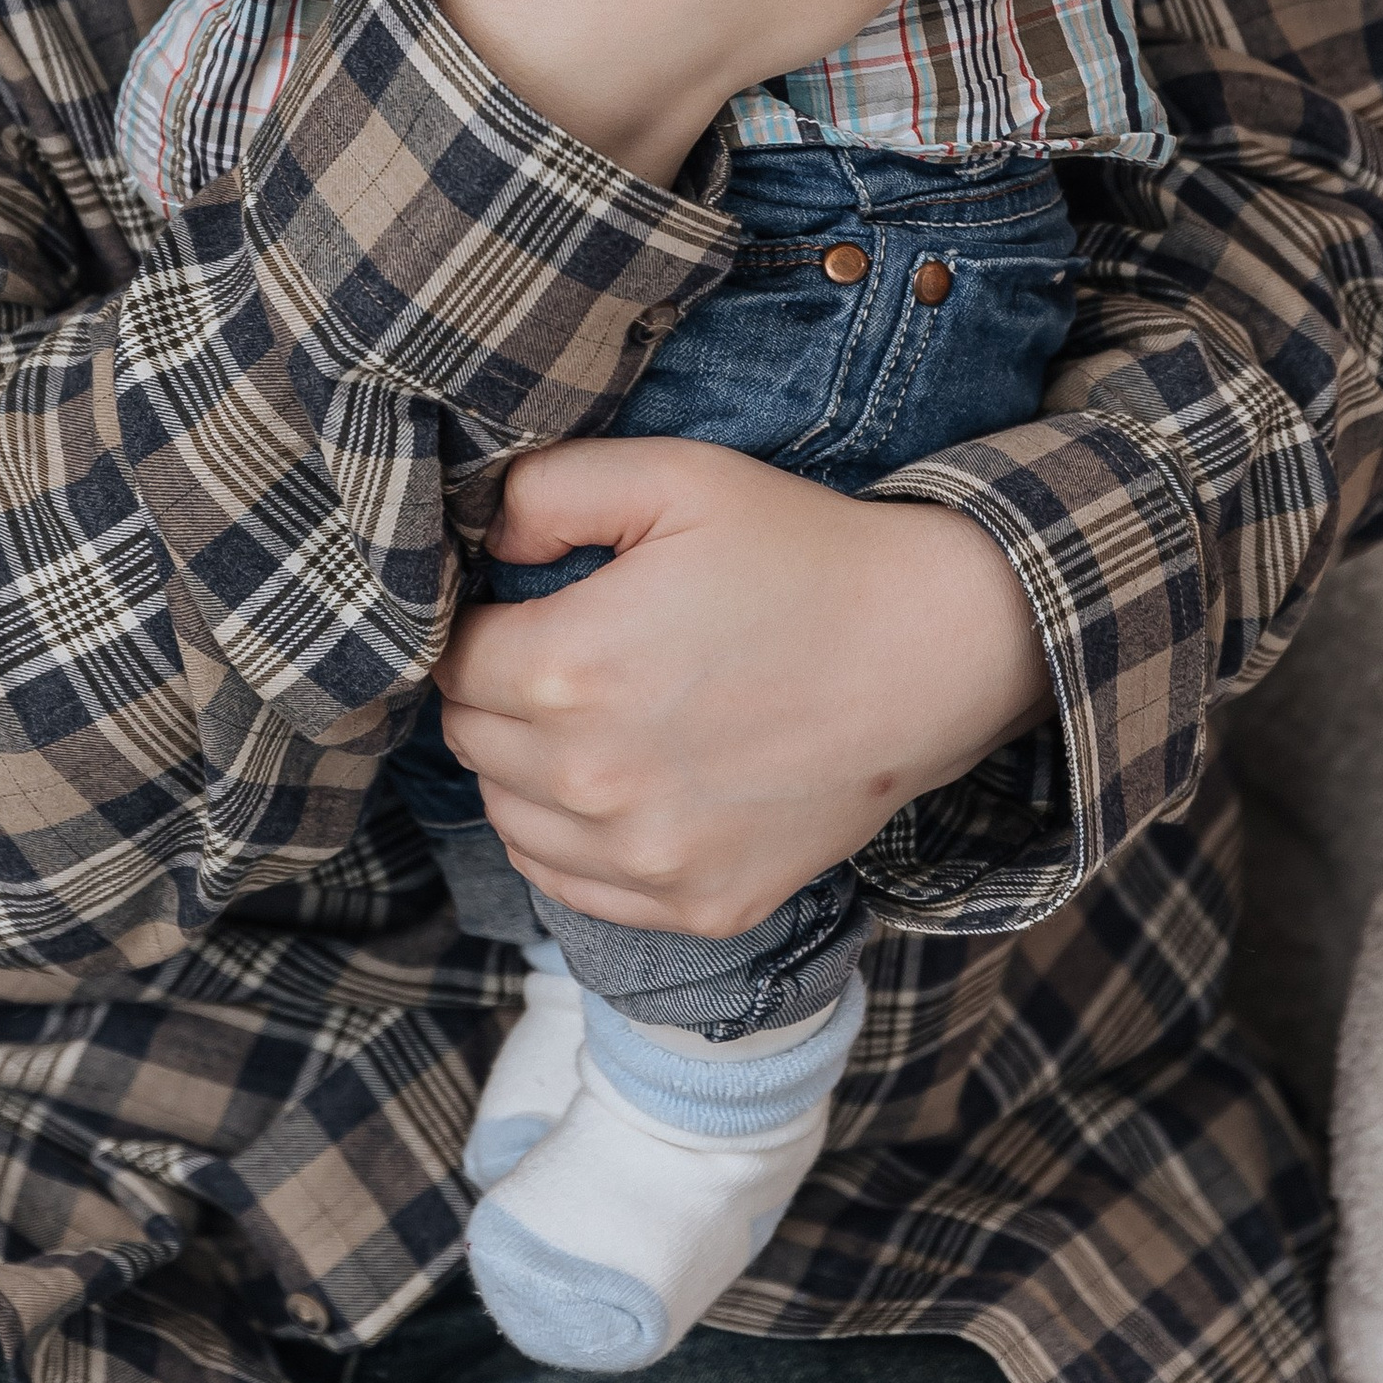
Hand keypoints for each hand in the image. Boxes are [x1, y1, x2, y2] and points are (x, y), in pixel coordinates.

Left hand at [433, 435, 1051, 935]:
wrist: (931, 648)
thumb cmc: (798, 553)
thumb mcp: (671, 476)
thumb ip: (544, 489)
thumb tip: (478, 537)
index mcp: (568, 669)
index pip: (451, 662)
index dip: (479, 624)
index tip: (522, 607)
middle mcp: (594, 781)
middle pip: (471, 741)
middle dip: (498, 694)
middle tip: (565, 654)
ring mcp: (649, 858)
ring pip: (510, 820)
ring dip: (526, 771)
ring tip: (593, 718)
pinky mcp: (699, 906)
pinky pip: (574, 888)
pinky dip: (573, 842)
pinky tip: (621, 787)